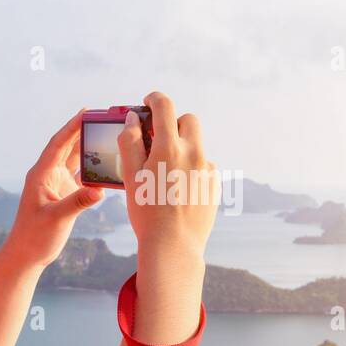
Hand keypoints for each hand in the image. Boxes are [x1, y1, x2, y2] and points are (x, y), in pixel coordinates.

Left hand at [3, 109, 104, 268]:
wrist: (27, 254)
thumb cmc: (34, 237)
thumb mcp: (56, 218)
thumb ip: (77, 203)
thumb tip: (99, 191)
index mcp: (41, 174)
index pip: (58, 145)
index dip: (71, 127)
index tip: (86, 113)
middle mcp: (48, 175)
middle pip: (67, 147)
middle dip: (82, 131)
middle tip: (100, 117)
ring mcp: (57, 184)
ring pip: (74, 160)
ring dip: (88, 148)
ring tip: (106, 134)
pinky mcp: (64, 195)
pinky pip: (81, 176)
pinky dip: (93, 169)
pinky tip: (107, 165)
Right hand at [118, 91, 217, 263]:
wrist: (173, 246)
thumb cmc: (147, 212)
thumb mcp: (130, 176)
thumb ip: (130, 142)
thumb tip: (134, 119)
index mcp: (170, 147)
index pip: (164, 106)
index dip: (154, 99)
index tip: (148, 102)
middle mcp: (194, 153)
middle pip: (188, 120)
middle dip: (173, 123)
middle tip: (157, 138)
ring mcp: (208, 169)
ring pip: (196, 146)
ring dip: (182, 149)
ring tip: (165, 175)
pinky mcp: (215, 185)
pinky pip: (203, 167)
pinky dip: (191, 170)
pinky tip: (178, 191)